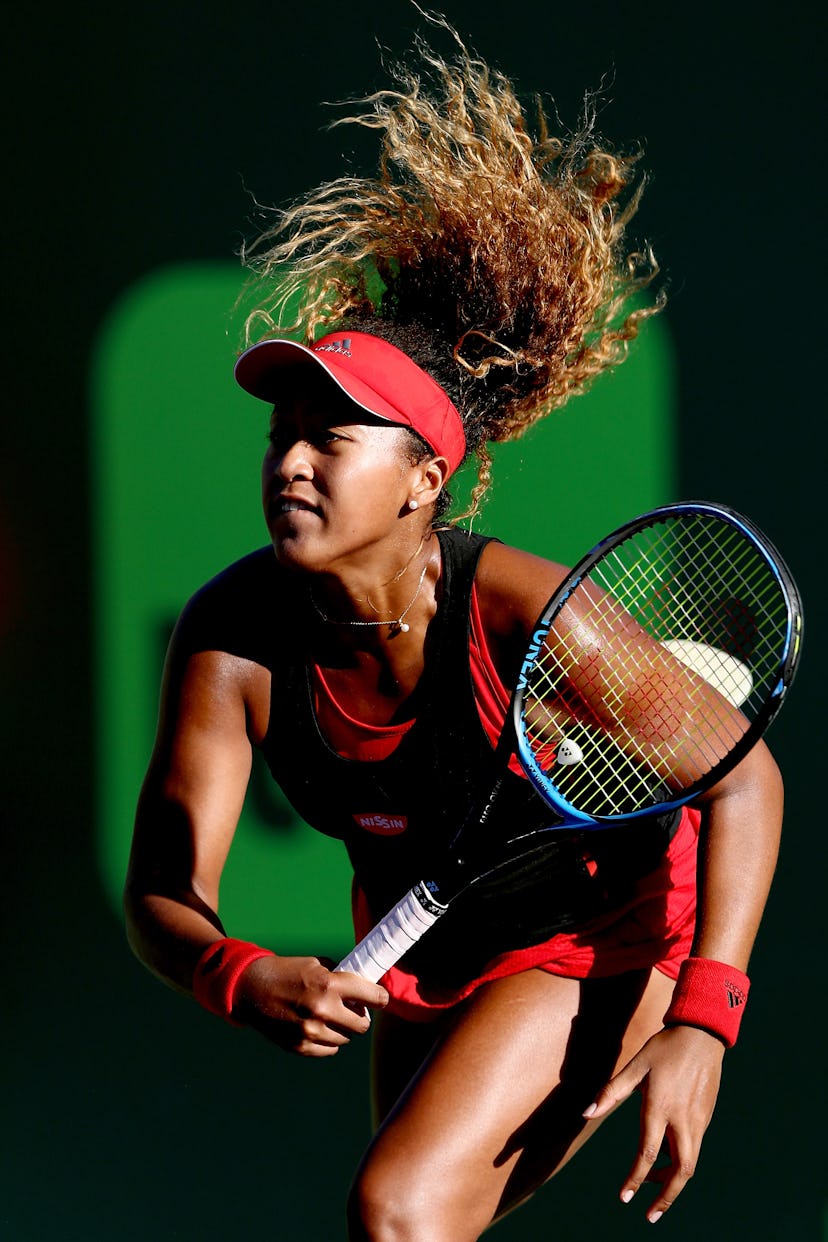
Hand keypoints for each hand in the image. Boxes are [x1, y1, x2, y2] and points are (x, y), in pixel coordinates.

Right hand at [234, 954, 388, 1056]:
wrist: (251, 988)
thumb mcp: (316, 964)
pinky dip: (328, 1041)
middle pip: (362, 1025)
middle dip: (360, 1016)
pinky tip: (318, 1027)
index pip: (373, 997)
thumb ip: (341, 977)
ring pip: (345, 1039)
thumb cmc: (287, 971)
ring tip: (329, 1017)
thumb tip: (364, 989)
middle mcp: (322, 1010)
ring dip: (342, 1029)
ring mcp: (310, 1032)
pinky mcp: (300, 1047)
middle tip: (352, 1009)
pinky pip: (329, 1051)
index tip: (380, 999)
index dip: (380, 998)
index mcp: (329, 984)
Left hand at [583, 1024, 725, 1222]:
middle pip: (681, 1171)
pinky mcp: (706, 1118)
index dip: (635, 1178)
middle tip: (650, 1215)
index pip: (647, 1153)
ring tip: (652, 1183)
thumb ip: (611, 1092)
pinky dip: (680, 1161)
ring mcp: (698, 1121)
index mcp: (660, 1107)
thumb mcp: (635, 1066)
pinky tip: (666, 1155)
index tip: (625, 1198)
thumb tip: (585, 1113)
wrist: (701, 1034)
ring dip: (672, 1180)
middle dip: (666, 1197)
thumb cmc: (664, 1048)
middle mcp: (683, 1120)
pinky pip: (694, 1148)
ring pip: (690, 1163)